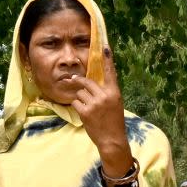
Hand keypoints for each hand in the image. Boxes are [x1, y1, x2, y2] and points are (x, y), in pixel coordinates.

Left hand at [62, 47, 131, 177]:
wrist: (112, 139)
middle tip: (71, 80)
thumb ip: (106, 92)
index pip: (110, 72)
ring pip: (80, 92)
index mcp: (114, 92)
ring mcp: (94, 103)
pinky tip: (84, 113)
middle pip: (87, 82)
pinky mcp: (85, 111)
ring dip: (80, 98)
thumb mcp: (115, 104)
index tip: (105, 47)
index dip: (107, 59)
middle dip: (78, 82)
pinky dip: (78, 106)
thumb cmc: (113, 121)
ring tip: (87, 107)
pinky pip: (76, 102)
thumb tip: (93, 84)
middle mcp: (104, 96)